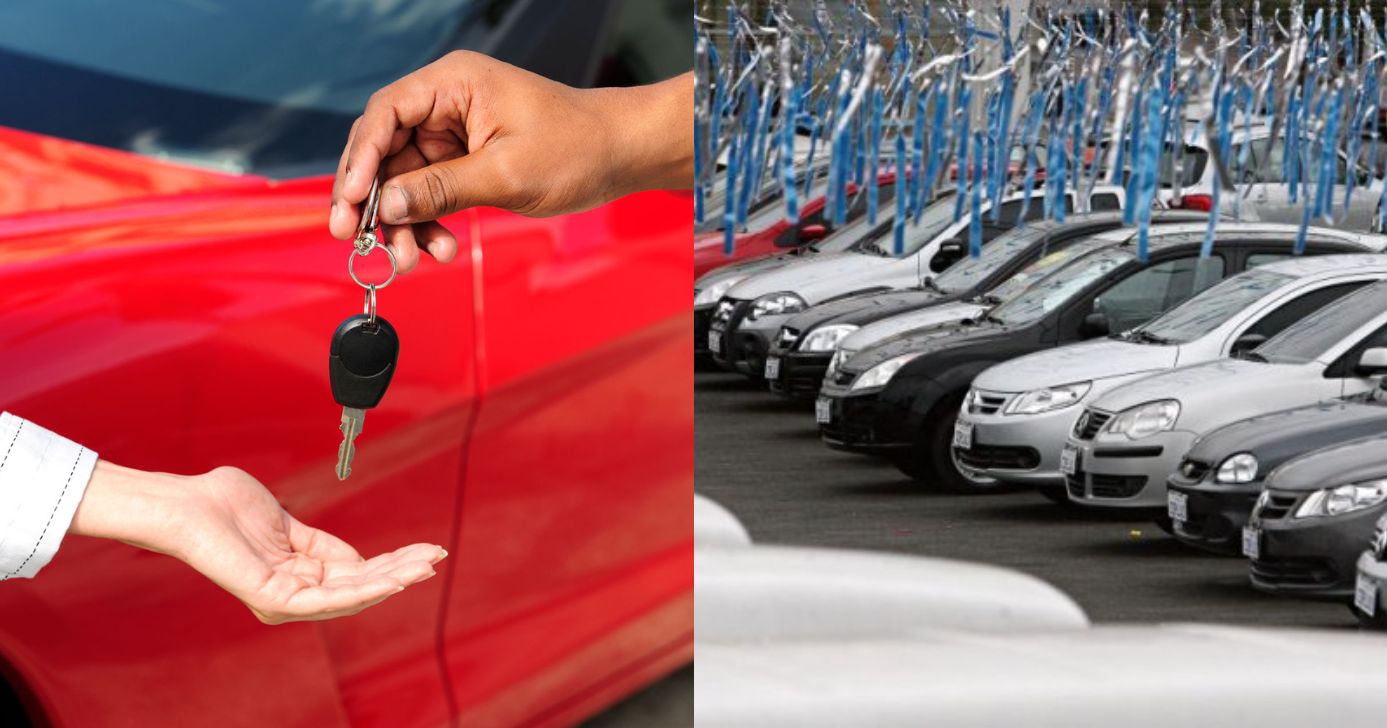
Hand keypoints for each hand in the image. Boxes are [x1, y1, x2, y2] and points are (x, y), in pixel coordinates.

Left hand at [71, 462, 445, 623]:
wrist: (188, 504)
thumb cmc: (225, 504)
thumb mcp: (288, 523)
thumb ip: (322, 546)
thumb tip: (360, 561)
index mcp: (294, 577)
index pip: (354, 575)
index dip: (392, 563)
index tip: (425, 550)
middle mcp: (291, 595)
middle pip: (358, 587)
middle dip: (401, 571)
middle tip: (436, 556)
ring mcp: (282, 600)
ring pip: (350, 596)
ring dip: (393, 580)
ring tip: (425, 567)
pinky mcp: (274, 600)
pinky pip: (328, 599)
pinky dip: (364, 589)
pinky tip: (392, 577)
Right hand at [329, 51, 692, 272]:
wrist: (620, 155)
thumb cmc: (576, 147)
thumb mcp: (506, 173)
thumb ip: (441, 189)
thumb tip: (385, 206)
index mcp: (454, 83)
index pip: (385, 114)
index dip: (361, 160)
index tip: (349, 202)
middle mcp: (446, 102)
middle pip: (385, 150)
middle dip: (373, 199)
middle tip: (356, 239)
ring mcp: (453, 133)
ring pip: (403, 179)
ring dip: (403, 221)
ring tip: (412, 258)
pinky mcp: (465, 160)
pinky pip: (429, 192)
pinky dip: (428, 221)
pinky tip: (438, 248)